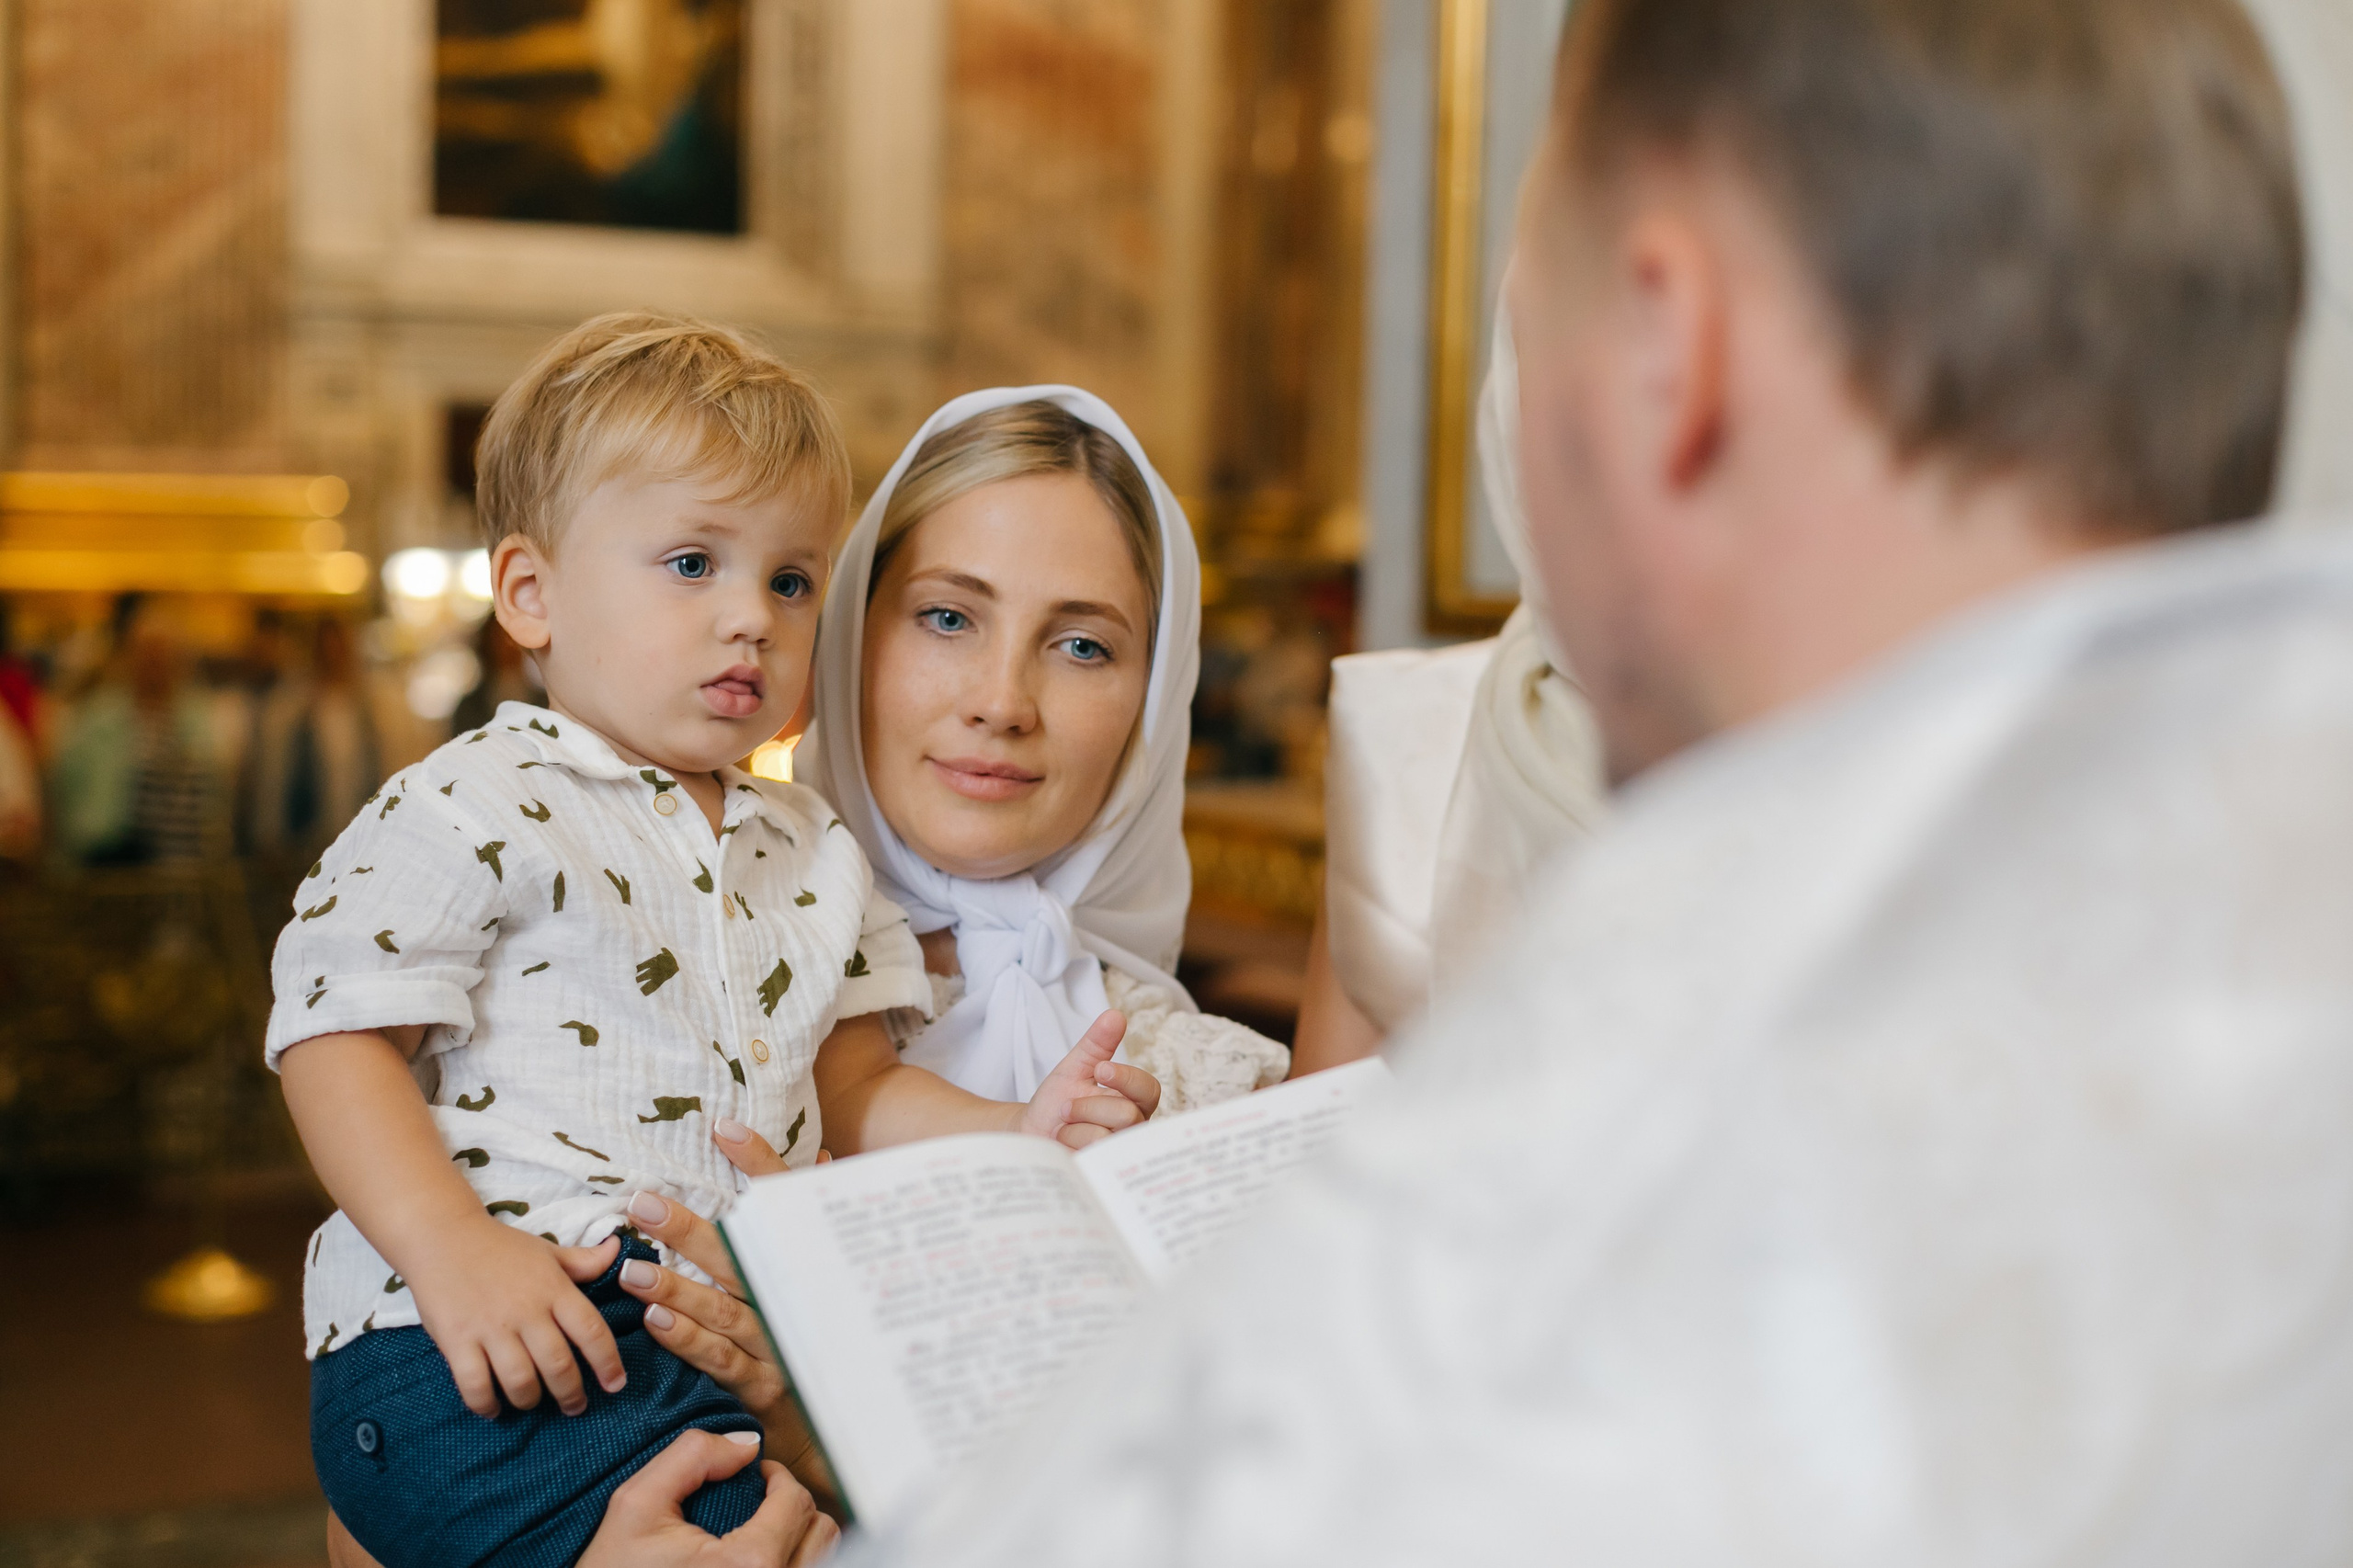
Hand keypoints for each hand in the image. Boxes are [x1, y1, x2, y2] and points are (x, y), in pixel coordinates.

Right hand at [407, 1218, 625, 1416]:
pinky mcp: (456, 1340)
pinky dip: (486, 1404)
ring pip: (520, 1381)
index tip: (616, 1385)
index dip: (608, 1362)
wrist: (441, 1235)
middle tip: (575, 1406)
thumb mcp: (546, 1250)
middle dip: (571, 1394)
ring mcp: (489, 1327)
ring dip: (530, 1401)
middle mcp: (526, 1311)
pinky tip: (493, 1408)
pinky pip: (475, 1385)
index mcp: (553, 1289)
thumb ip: (583, 1261)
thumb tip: (617, 1250)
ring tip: (533, 1402)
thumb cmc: (499, 1246)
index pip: (591, 1330)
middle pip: (558, 1365)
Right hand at [578, 1430, 837, 1567]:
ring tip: (763, 1529)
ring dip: (798, 1538)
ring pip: (822, 1560)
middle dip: (792, 1507)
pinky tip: (757, 1558)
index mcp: (746, 1564)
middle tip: (762, 1500)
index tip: (757, 1475)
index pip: (795, 1502)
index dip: (777, 1477)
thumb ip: (693, 1456)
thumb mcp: (636, 1504)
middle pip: (820, 1532)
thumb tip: (746, 1443)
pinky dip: (790, 1562)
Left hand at [622, 1139, 838, 1504]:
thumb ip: (818, 1216)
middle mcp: (797, 1298)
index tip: (723, 1128)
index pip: (787, 1202)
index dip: (760, 1162)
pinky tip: (655, 1322)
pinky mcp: (765, 1386)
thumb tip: (825, 1159)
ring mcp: (781, 1343)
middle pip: (742, 1257)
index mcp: (810, 1262)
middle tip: (643, 1204)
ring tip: (633, 1272)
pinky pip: (722, 1360)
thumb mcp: (826, 1271)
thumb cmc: (829, 1330)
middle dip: (691, 1231)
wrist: (849, 1415)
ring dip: (678, 1289)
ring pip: (725, 1310)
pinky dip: (688, 1341)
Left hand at [1016, 1009, 1160, 1148]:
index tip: (1101, 1070)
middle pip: (1126, 1115)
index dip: (1127, 1078)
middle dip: (1087, 1106)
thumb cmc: (1056, 1100)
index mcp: (1133, 1101)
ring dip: (1073, 1127)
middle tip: (1065, 1108)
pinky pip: (1091, 1158)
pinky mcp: (1100, 1173)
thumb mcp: (1075, 1067)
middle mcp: (1133, 1130)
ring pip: (1105, 1137)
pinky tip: (1062, 1145)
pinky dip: (1069, 1145)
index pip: (1148, 1089)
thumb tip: (1115, 1014)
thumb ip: (1097, 1043)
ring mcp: (1117, 1154)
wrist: (1029, 1134)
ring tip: (1062, 1128)